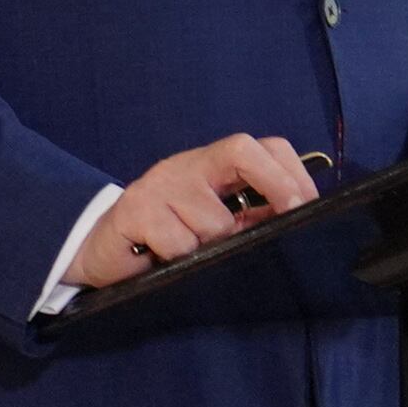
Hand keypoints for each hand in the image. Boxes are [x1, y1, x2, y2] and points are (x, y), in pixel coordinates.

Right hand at [59, 135, 321, 291]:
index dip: (291, 172)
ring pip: (214, 220)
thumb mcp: (209, 224)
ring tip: (192, 254)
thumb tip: (294, 224)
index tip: (307, 207)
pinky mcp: (134, 211)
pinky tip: (163, 258)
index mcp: (209, 167)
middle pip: (241, 150)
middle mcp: (184, 166)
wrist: (100, 250)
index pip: (259, 147)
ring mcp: (157, 185)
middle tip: (287, 219)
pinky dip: (180, 258)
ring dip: (214, 246)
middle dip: (276, 184)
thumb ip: (245, 217)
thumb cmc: (164, 239)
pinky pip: (179, 242)